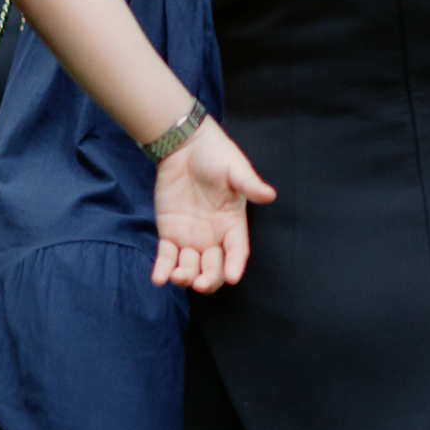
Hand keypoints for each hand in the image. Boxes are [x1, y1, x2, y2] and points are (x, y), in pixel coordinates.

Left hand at [150, 116, 276, 291]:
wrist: (184, 145)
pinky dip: (162, 270)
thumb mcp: (236, 168)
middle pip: (214, 267)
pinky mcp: (169, 233)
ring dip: (185, 278)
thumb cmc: (216, 154)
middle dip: (209, 279)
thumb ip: (250, 184)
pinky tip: (159, 278)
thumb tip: (270, 195)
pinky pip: (166, 257)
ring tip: (177, 276)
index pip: (237, 250)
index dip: (236, 265)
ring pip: (190, 267)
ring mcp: (190, 237)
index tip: (233, 277)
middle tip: (201, 283)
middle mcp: (213, 236)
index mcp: (232, 223)